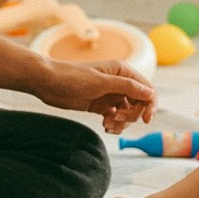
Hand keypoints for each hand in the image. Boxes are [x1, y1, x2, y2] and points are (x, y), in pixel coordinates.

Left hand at [33, 58, 154, 133]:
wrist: (48, 83)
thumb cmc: (72, 77)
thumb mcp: (100, 82)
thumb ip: (126, 87)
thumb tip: (150, 92)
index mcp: (122, 71)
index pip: (147, 89)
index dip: (150, 105)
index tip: (146, 119)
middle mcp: (118, 82)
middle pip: (139, 103)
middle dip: (131, 115)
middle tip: (116, 119)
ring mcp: (110, 94)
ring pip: (127, 112)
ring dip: (122, 122)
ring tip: (108, 125)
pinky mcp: (101, 105)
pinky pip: (116, 117)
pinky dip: (114, 124)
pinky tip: (105, 126)